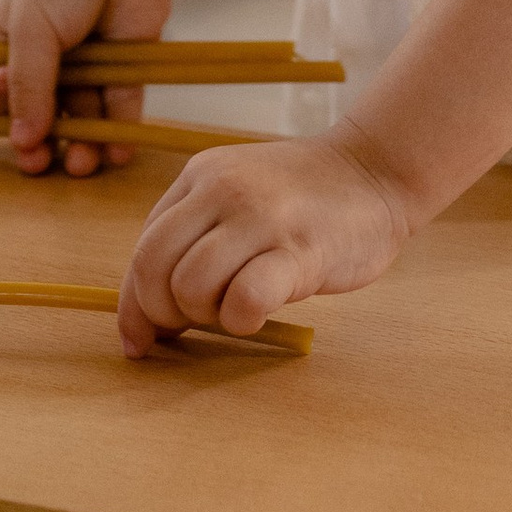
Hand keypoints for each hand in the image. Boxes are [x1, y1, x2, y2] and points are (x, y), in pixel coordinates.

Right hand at [0, 0, 176, 180]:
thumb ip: (28, 85)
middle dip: (37, 144)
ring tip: (82, 164)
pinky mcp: (124, 69)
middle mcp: (45, 60)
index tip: (4, 116)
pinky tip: (113, 154)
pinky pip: (118, 112)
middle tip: (41, 163)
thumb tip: (22, 141)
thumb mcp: (30, 27)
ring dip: (78, 146)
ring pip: (78, 120)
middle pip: (35, 117)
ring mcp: (86, 67)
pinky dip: (117, 135)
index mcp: (6, 43)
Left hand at [117, 126, 410, 354]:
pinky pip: (243, 300)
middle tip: (199, 320)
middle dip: (165, 313)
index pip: (142, 250)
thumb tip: (142, 326)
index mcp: (200, 176)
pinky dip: (240, 320)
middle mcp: (223, 189)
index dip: (136, 305)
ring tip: (236, 307)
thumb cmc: (301, 201)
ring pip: (190, 286)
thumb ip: (190, 245)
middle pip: (154, 269)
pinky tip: (260, 310)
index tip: (141, 341)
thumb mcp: (234, 201)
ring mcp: (261, 217)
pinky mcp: (298, 250)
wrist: (375, 171)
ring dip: (206, 316)